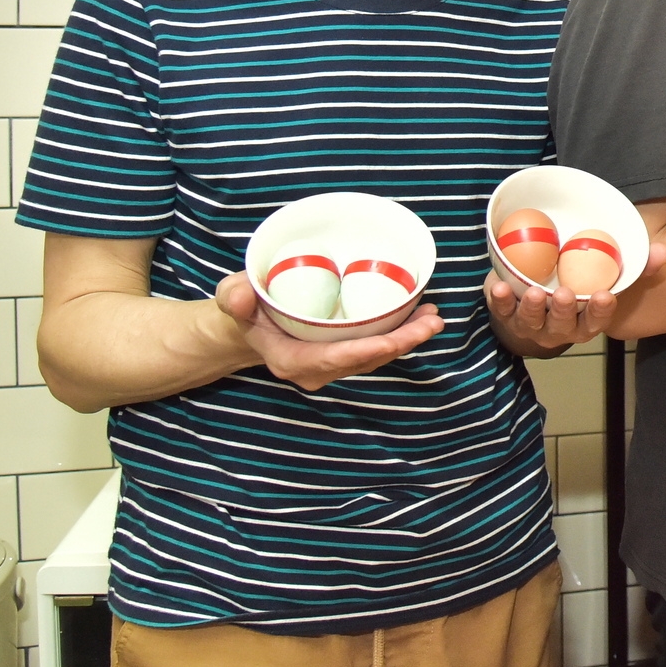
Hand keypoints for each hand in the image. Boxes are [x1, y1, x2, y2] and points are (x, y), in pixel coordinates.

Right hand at [213, 274, 442, 390]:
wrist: (247, 325)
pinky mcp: (343, 355)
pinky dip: (399, 334)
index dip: (368, 351)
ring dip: (407, 339)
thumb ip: (233, 297)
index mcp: (292, 360)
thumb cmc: (244, 309)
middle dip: (402, 344)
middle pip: (365, 360)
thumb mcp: (231, 297)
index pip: (336, 359)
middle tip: (432, 321)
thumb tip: (241, 297)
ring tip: (434, 316)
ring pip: (376, 357)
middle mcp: (316, 369)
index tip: (397, 339)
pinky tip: (420, 315)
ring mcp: (332, 365)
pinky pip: (375, 348)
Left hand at [485, 237, 665, 355]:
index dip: (600, 312)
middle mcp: (559, 330)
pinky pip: (501, 312)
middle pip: (563, 327)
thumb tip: (664, 250)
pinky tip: (497, 286)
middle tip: (564, 294)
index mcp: (584, 322)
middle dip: (563, 312)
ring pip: (531, 323)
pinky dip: (498, 301)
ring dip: (530, 309)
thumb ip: (636, 267)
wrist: (532, 304)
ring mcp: (531, 327)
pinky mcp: (506, 316)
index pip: (596, 321)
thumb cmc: (577, 286)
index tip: (605, 295)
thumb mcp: (605, 278)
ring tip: (531, 292)